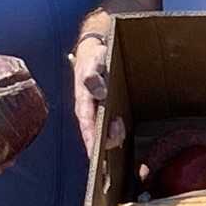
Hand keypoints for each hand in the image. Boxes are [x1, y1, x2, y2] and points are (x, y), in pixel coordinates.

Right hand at [72, 32, 123, 158]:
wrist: (96, 49)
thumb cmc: (93, 57)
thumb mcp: (93, 61)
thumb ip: (93, 76)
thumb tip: (99, 92)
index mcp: (83, 101)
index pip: (86, 126)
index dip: (91, 141)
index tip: (94, 156)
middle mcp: (88, 110)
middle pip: (96, 134)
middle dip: (106, 138)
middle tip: (118, 127)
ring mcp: (96, 111)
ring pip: (103, 132)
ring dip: (113, 133)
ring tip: (120, 122)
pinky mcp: (104, 109)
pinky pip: (109, 125)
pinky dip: (116, 130)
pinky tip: (122, 125)